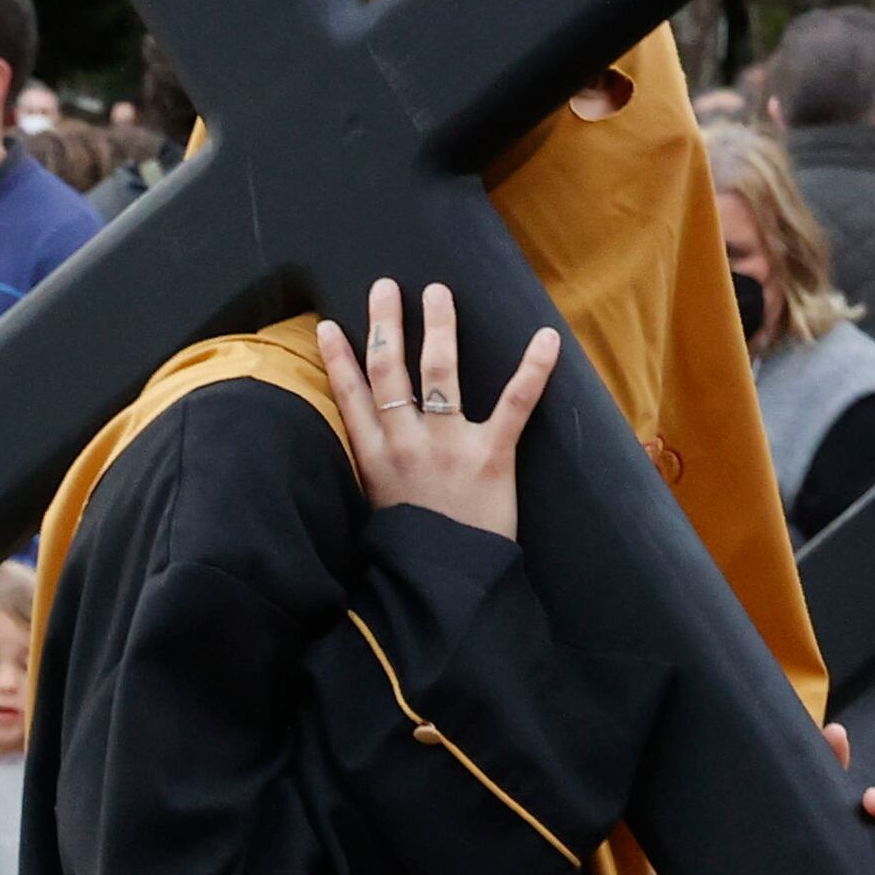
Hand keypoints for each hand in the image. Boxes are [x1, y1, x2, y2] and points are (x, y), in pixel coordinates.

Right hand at [316, 280, 559, 542]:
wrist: (445, 587)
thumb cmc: (414, 551)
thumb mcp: (376, 509)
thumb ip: (374, 470)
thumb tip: (368, 440)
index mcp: (374, 458)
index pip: (349, 396)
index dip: (337, 357)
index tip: (330, 324)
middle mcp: (404, 444)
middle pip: (388, 370)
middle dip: (385, 323)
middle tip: (385, 287)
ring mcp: (447, 447)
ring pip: (438, 372)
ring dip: (438, 326)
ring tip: (437, 293)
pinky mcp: (491, 457)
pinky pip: (513, 404)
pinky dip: (533, 369)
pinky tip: (545, 336)